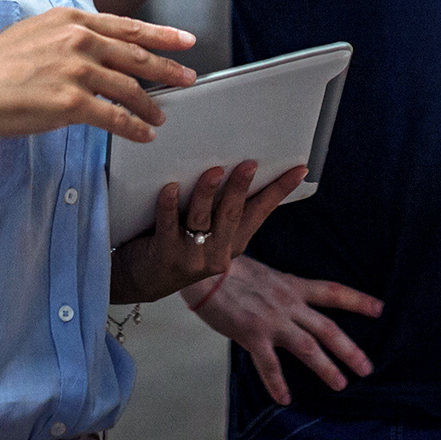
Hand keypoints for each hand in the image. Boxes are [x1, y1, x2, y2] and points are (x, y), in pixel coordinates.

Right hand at [0, 7, 196, 144]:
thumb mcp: (37, 32)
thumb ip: (70, 35)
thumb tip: (95, 46)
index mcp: (72, 19)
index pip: (128, 26)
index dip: (161, 35)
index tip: (185, 41)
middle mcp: (79, 39)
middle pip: (137, 56)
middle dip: (168, 69)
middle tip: (189, 77)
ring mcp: (76, 70)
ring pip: (130, 89)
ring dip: (151, 105)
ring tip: (160, 117)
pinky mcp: (70, 103)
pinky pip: (114, 117)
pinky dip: (133, 127)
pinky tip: (143, 134)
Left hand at [113, 162, 306, 302]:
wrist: (141, 278)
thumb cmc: (177, 241)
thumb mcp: (207, 230)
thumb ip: (220, 206)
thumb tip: (232, 161)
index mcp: (233, 242)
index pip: (261, 211)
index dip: (280, 190)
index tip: (299, 169)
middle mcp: (217, 252)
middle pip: (231, 214)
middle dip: (241, 188)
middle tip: (250, 164)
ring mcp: (191, 257)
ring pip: (201, 220)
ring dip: (207, 193)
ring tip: (214, 170)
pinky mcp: (165, 255)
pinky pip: (167, 225)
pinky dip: (169, 205)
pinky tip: (169, 187)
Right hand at [184, 254, 382, 404]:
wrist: (205, 270)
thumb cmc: (232, 270)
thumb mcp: (267, 274)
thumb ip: (284, 290)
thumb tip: (296, 302)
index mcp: (293, 285)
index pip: (333, 292)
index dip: (358, 301)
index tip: (381, 309)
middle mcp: (288, 302)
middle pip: (327, 327)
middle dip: (349, 348)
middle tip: (368, 368)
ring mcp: (271, 319)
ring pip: (307, 346)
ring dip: (326, 367)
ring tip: (341, 384)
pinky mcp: (252, 334)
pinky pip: (269, 364)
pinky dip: (278, 383)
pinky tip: (285, 399)